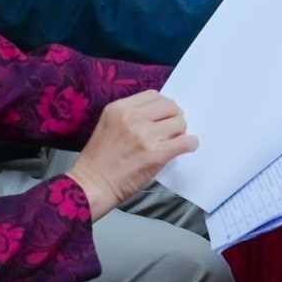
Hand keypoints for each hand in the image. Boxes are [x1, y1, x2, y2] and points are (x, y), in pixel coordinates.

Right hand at [63, 90, 198, 219]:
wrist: (91, 186)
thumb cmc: (98, 160)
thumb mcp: (108, 125)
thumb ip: (131, 116)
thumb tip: (161, 116)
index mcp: (119, 108)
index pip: (154, 95)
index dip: (163, 105)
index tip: (165, 115)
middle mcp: (132, 118)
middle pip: (170, 106)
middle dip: (175, 117)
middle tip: (173, 129)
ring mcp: (144, 135)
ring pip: (179, 123)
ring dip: (181, 132)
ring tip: (175, 141)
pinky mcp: (155, 154)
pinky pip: (185, 142)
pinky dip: (190, 144)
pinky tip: (187, 147)